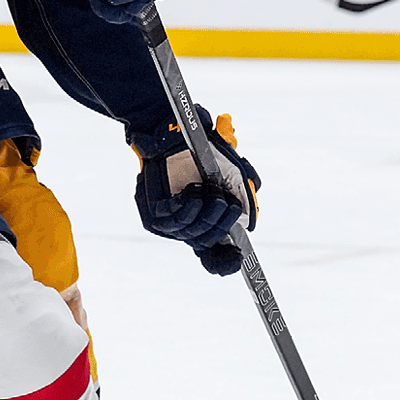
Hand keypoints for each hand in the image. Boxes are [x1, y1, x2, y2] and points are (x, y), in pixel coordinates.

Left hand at [129, 106, 260, 275]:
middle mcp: (187, 229)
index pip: (214, 257)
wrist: (179, 138)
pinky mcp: (153, 215)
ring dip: (207, 212)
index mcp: (205, 225)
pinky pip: (175, 220)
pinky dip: (189, 206)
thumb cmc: (205, 158)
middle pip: (207, 243)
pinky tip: (193, 191)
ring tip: (210, 189)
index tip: (238, 256)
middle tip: (226, 201)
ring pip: (192, 233)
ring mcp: (169, 225)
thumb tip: (246, 225)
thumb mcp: (233, 177)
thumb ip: (243, 199)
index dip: (226, 261)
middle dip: (221, 223)